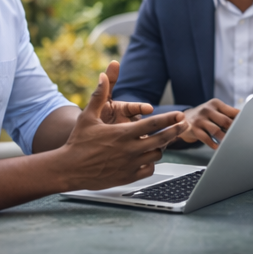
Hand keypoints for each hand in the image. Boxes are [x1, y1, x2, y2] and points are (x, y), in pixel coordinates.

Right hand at [58, 68, 188, 190]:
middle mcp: (129, 149)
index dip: (170, 119)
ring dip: (160, 147)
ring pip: (156, 154)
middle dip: (176, 131)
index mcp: (123, 133)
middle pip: (162, 139)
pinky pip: (148, 170)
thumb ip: (99, 95)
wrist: (67, 169)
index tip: (181, 115)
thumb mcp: (87, 116)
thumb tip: (103, 76)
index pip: (154, 124)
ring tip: (161, 141)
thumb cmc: (77, 142)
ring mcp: (129, 165)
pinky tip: (148, 157)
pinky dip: (151, 163)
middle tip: (184, 125)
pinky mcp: (127, 178)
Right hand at [182, 98, 239, 149]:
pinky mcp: (194, 129)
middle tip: (240, 137)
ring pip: (216, 130)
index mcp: (216, 103)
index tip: (247, 127)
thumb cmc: (205, 115)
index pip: (232, 111)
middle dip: (233, 130)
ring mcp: (200, 119)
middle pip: (225, 121)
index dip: (240, 120)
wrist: (183, 118)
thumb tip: (243, 121)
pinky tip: (217, 147)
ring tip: (230, 143)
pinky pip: (205, 138)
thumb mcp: (215, 109)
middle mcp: (207, 109)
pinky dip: (212, 144)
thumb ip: (227, 114)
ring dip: (224, 138)